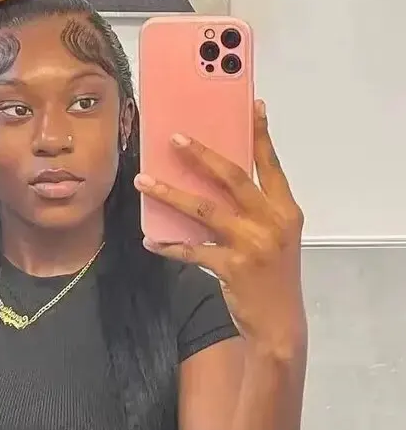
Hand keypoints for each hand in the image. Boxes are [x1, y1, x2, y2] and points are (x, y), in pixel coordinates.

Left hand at [134, 101, 305, 356]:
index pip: (271, 164)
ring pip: (204, 210)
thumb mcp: (274, 236)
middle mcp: (272, 222)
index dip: (261, 134)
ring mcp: (252, 244)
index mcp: (286, 210)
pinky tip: (151, 240)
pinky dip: (168, 245)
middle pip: (233, 178)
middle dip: (201, 155)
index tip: (253, 106)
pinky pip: (191, 249)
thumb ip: (253, 209)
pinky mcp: (232, 267)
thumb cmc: (273, 275)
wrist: (280, 323)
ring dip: (170, 193)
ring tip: (143, 180)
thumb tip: (211, 179)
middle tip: (174, 138)